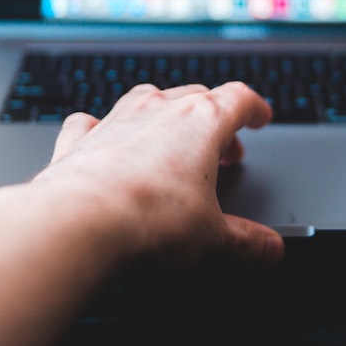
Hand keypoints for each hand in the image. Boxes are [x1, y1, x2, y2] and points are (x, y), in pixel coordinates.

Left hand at [36, 81, 284, 266]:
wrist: (76, 223)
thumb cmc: (147, 221)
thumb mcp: (213, 239)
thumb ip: (246, 242)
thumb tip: (269, 248)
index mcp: (200, 122)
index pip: (238, 98)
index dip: (255, 108)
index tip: (260, 117)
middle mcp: (156, 111)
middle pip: (195, 97)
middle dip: (214, 119)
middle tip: (223, 150)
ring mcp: (114, 121)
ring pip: (146, 99)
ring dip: (164, 117)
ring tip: (170, 142)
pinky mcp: (78, 141)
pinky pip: (92, 122)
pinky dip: (103, 129)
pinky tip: (103, 141)